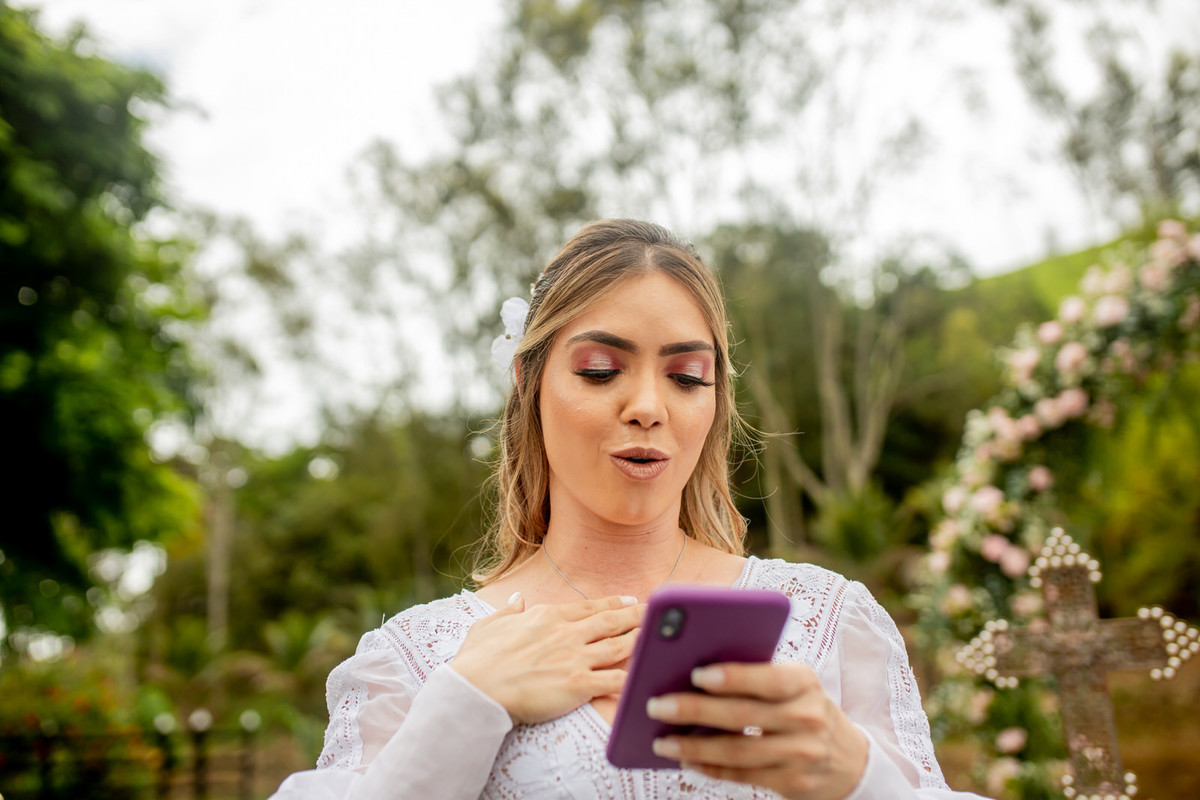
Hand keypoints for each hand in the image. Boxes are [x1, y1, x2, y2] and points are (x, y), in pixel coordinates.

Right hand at [451, 593, 643, 724]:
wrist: (475, 689)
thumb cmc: (476, 660)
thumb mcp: (488, 625)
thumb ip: (507, 612)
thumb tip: (517, 599)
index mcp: (545, 617)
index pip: (587, 608)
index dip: (611, 604)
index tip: (627, 601)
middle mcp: (565, 633)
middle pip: (609, 622)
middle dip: (634, 616)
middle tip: (652, 612)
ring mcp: (574, 658)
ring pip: (617, 647)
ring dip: (639, 642)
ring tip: (656, 638)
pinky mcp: (578, 685)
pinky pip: (613, 681)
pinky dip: (631, 679)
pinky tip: (644, 677)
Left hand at [645, 662, 866, 799]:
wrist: (848, 758)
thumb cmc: (801, 707)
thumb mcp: (792, 684)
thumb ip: (754, 676)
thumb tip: (692, 673)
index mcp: (804, 681)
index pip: (768, 678)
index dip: (733, 677)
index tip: (697, 674)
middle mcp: (807, 717)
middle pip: (743, 715)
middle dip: (695, 710)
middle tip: (656, 705)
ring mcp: (801, 753)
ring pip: (738, 750)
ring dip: (694, 746)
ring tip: (661, 741)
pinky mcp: (791, 782)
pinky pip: (742, 775)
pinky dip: (710, 767)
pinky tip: (685, 759)